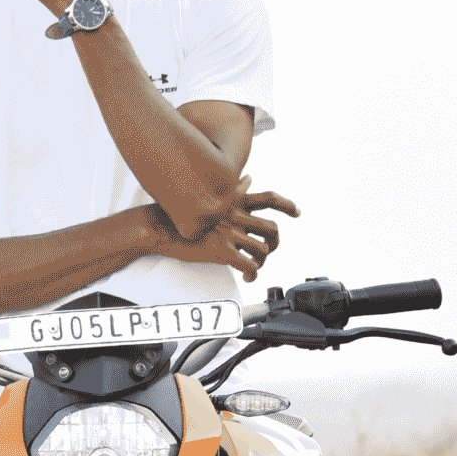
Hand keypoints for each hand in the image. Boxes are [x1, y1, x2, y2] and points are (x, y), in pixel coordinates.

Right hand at [148, 182, 299, 282]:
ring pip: (262, 249)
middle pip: (272, 229)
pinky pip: (248, 265)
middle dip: (274, 243)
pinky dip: (252, 273)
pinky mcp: (222, 250)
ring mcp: (229, 232)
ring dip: (261, 261)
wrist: (160, 225)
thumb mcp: (210, 195)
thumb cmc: (181, 212)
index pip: (268, 199)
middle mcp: (236, 215)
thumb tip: (249, 179)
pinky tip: (246, 276)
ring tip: (252, 267)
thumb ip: (234, 190)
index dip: (286, 204)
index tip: (297, 212)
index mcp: (235, 202)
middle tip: (267, 251)